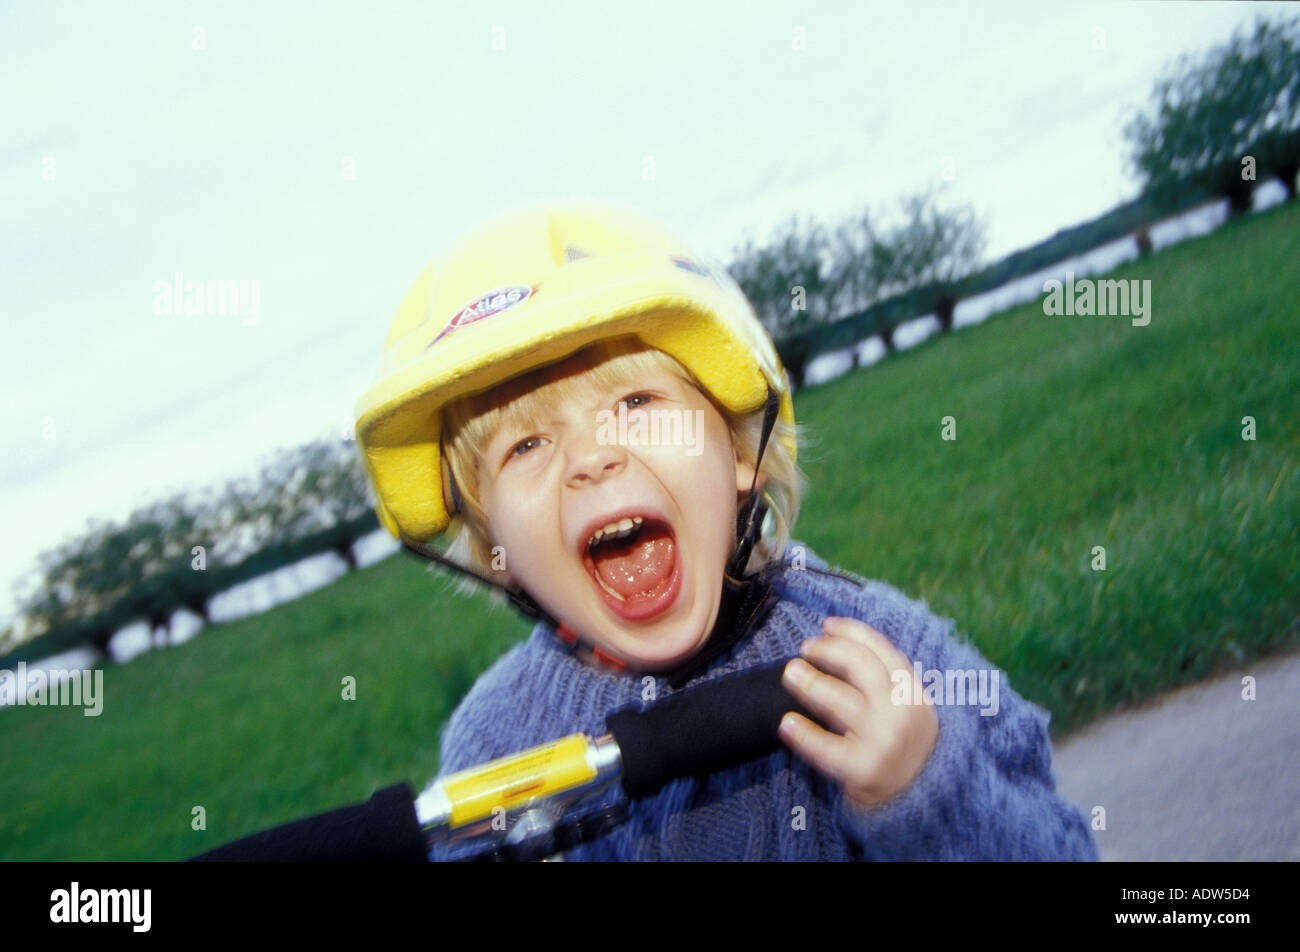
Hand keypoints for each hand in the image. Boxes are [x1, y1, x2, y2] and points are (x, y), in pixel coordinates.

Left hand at [779, 616, 938, 810]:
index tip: (826, 625)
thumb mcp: (908, 709)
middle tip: (805, 649)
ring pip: (840, 701)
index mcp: (913, 693)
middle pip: (860, 667)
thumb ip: (886, 681)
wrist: (921, 803)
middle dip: (829, 651)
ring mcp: (884, 742)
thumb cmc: (904, 747)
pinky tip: (786, 724)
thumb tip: (839, 641)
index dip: (852, 632)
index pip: (882, 651)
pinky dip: (805, 735)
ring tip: (790, 673)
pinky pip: (828, 748)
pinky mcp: (865, 770)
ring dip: (810, 682)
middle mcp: (902, 713)